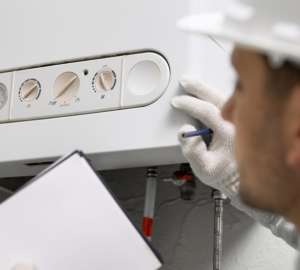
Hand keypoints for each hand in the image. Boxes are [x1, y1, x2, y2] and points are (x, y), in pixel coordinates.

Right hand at [171, 75, 238, 198]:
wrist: (236, 178)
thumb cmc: (221, 173)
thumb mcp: (204, 168)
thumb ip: (192, 152)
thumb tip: (185, 130)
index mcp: (228, 133)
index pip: (207, 111)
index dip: (189, 105)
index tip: (177, 102)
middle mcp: (234, 124)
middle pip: (216, 98)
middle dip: (198, 88)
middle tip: (184, 81)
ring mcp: (235, 121)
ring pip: (221, 98)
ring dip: (204, 89)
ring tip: (191, 83)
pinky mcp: (233, 122)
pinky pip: (223, 103)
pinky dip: (211, 96)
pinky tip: (203, 94)